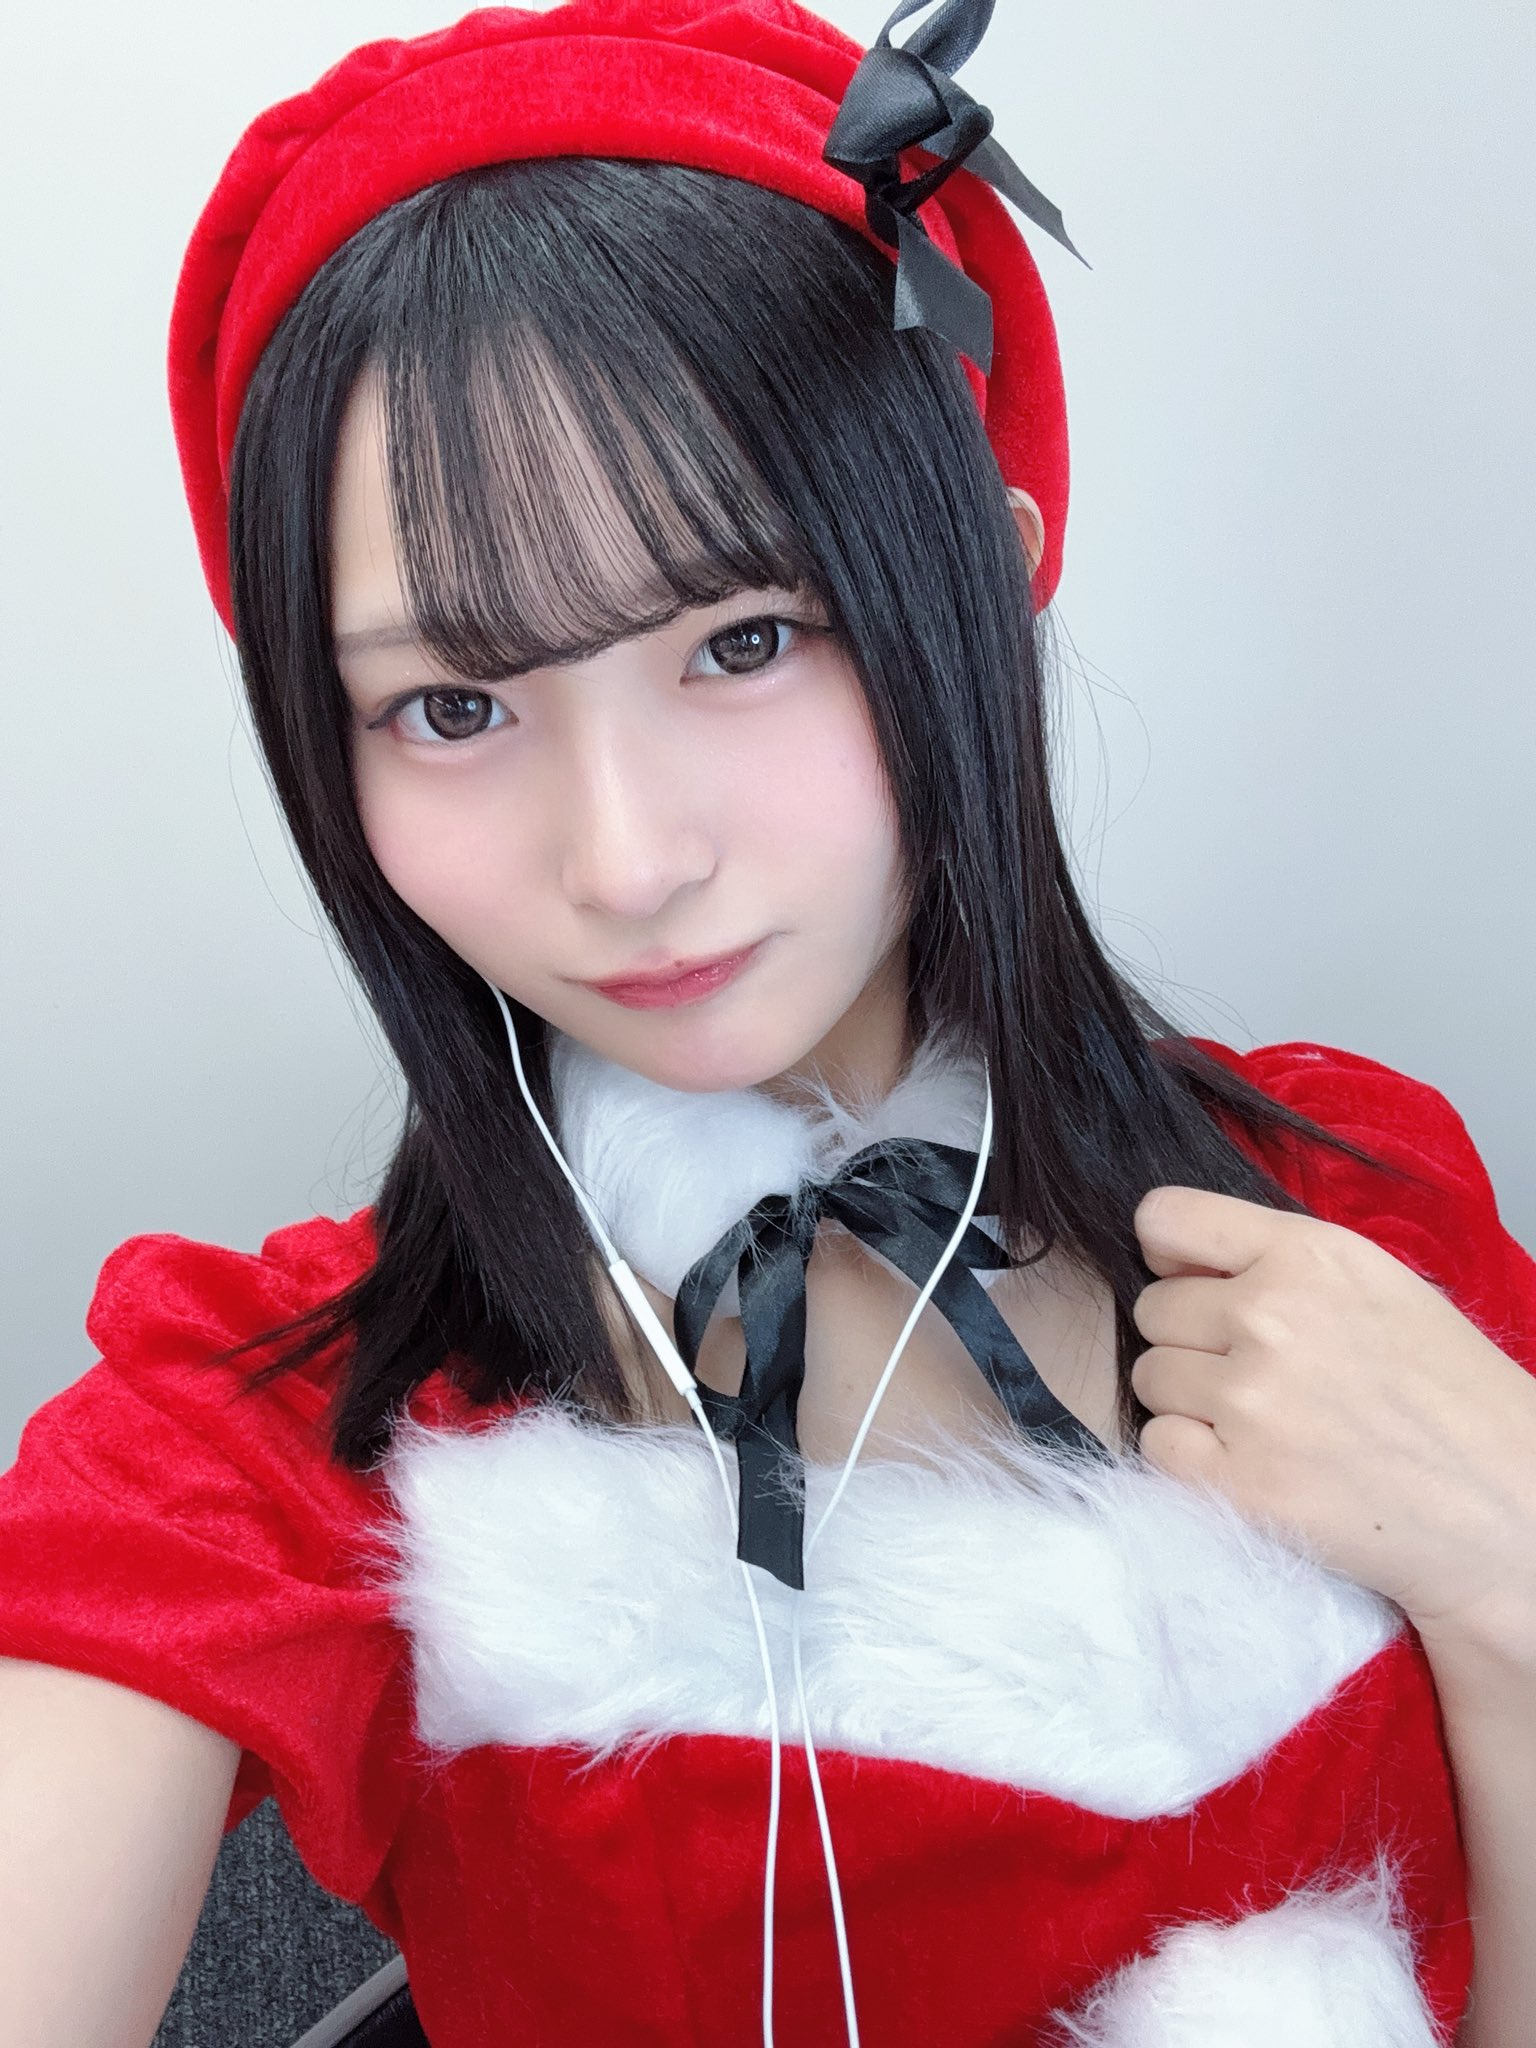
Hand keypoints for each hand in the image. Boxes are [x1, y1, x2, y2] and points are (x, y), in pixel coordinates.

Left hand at [1130, 1186, 1535, 1646]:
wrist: (1507, 1504)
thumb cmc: (1448, 1393)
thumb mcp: (1375, 1283)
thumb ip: (1276, 1261)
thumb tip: (1175, 1260)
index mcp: (1308, 1254)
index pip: (1164, 1217)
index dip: (1165, 1251)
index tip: (1185, 1277)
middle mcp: (1271, 1316)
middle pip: (1153, 1310)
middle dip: (1190, 1338)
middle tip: (1254, 1371)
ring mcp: (1251, 1401)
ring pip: (1150, 1377)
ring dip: (1188, 1399)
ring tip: (1261, 1421)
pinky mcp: (1241, 1481)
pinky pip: (1157, 1444)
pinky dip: (1190, 1456)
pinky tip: (1249, 1460)